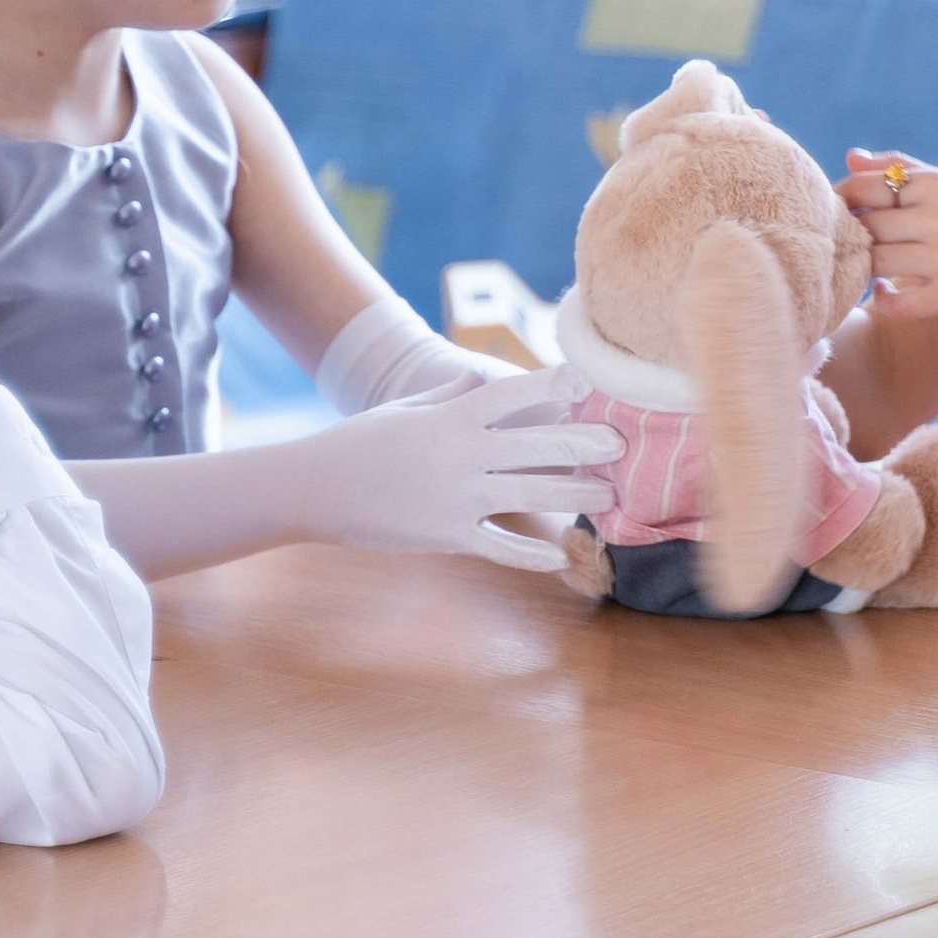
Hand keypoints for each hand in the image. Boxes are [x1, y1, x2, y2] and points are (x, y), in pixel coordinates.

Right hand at [317, 366, 620, 572]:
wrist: (316, 489)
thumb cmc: (361, 443)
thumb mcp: (404, 408)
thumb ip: (447, 396)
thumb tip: (477, 379)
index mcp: (453, 418)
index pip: (512, 395)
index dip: (552, 386)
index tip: (587, 381)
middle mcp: (461, 453)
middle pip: (536, 445)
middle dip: (584, 444)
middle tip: (621, 444)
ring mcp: (456, 496)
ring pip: (529, 493)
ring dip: (575, 496)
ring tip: (610, 496)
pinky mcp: (446, 535)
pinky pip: (498, 545)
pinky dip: (530, 553)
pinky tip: (559, 558)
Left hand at [837, 149, 937, 321]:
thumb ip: (902, 169)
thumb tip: (849, 157)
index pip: (862, 188)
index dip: (840, 204)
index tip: (840, 217)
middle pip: (866, 226)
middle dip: (849, 239)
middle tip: (848, 249)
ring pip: (875, 263)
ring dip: (863, 269)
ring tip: (870, 270)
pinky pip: (897, 302)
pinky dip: (883, 300)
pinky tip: (887, 293)